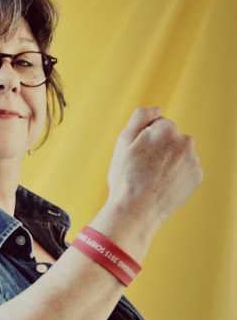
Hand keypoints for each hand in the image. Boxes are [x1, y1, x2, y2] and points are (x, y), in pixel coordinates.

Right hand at [105, 107, 202, 232]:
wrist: (136, 210)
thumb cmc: (126, 176)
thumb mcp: (123, 141)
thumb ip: (140, 118)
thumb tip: (157, 109)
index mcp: (167, 129)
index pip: (156, 124)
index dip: (143, 138)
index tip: (136, 153)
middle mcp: (185, 141)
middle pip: (170, 138)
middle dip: (158, 147)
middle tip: (142, 166)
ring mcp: (193, 160)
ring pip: (178, 154)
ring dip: (167, 160)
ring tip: (151, 177)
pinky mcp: (197, 177)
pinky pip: (185, 169)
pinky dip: (175, 174)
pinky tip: (161, 184)